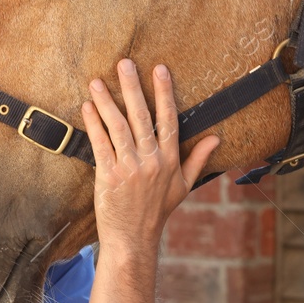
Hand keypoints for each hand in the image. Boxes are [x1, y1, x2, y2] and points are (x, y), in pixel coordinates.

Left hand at [82, 59, 219, 264]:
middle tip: (124, 63)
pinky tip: (87, 107)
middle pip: (142, 117)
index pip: (169, 119)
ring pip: (118, 127)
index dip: (164, 93)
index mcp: (170, 159)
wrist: (133, 239)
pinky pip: (100, 143)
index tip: (159, 69)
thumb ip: (199, 159)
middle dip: (132, 87)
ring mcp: (129, 167)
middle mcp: (152, 160)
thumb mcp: (183, 185)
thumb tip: (216, 138)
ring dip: (107, 102)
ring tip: (97, 81)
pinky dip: (93, 123)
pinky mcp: (108, 175)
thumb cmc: (157, 211)